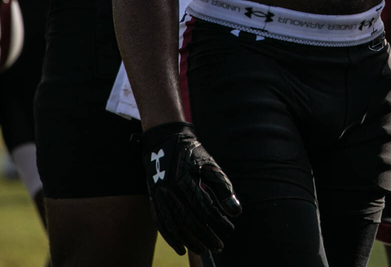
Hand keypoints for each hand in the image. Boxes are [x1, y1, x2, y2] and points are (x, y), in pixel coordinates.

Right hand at [141, 122, 240, 254]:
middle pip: (190, 221)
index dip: (218, 222)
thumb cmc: (191, 153)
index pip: (205, 209)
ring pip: (175, 225)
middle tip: (219, 246)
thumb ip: (223, 189)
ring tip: (203, 250)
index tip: (230, 231)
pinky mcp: (153, 200)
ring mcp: (160, 196)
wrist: (164, 140)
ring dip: (189, 240)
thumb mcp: (210, 166)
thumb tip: (236, 212)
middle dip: (206, 236)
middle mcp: (170, 191)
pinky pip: (161, 224)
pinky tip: (181, 248)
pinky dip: (170, 238)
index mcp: (186, 180)